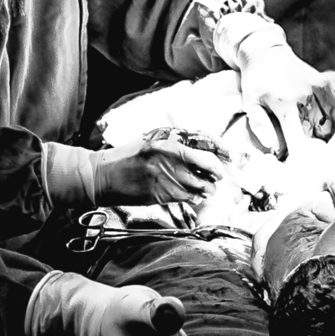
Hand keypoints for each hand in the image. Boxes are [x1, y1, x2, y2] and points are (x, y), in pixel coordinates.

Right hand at [90, 137, 226, 205]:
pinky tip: (191, 193)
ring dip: (208, 187)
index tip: (230, 155)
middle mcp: (170, 159)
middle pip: (208, 167)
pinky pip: (188, 198)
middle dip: (218, 172)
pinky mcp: (162, 196)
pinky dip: (194, 196)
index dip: (222, 150)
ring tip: (207, 186)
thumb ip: (179, 142)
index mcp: (169, 141)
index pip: (206, 143)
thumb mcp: (155, 138)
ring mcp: (167, 179)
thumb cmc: (130, 155)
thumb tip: (206, 149)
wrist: (104, 176)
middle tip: (219, 174)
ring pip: (201, 186)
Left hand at [213, 13, 334, 158]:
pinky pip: (334, 108)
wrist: (266, 52)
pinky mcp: (324, 82)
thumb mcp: (249, 102)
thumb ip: (259, 125)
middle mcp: (304, 95)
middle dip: (307, 145)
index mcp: (284, 102)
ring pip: (325, 122)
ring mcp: (317, 87)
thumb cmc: (255, 81)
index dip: (300, 156)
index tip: (300, 170)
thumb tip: (271, 146)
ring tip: (308, 135)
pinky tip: (320, 122)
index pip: (297, 138)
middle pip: (313, 132)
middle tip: (300, 151)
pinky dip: (330, 118)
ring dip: (318, 132)